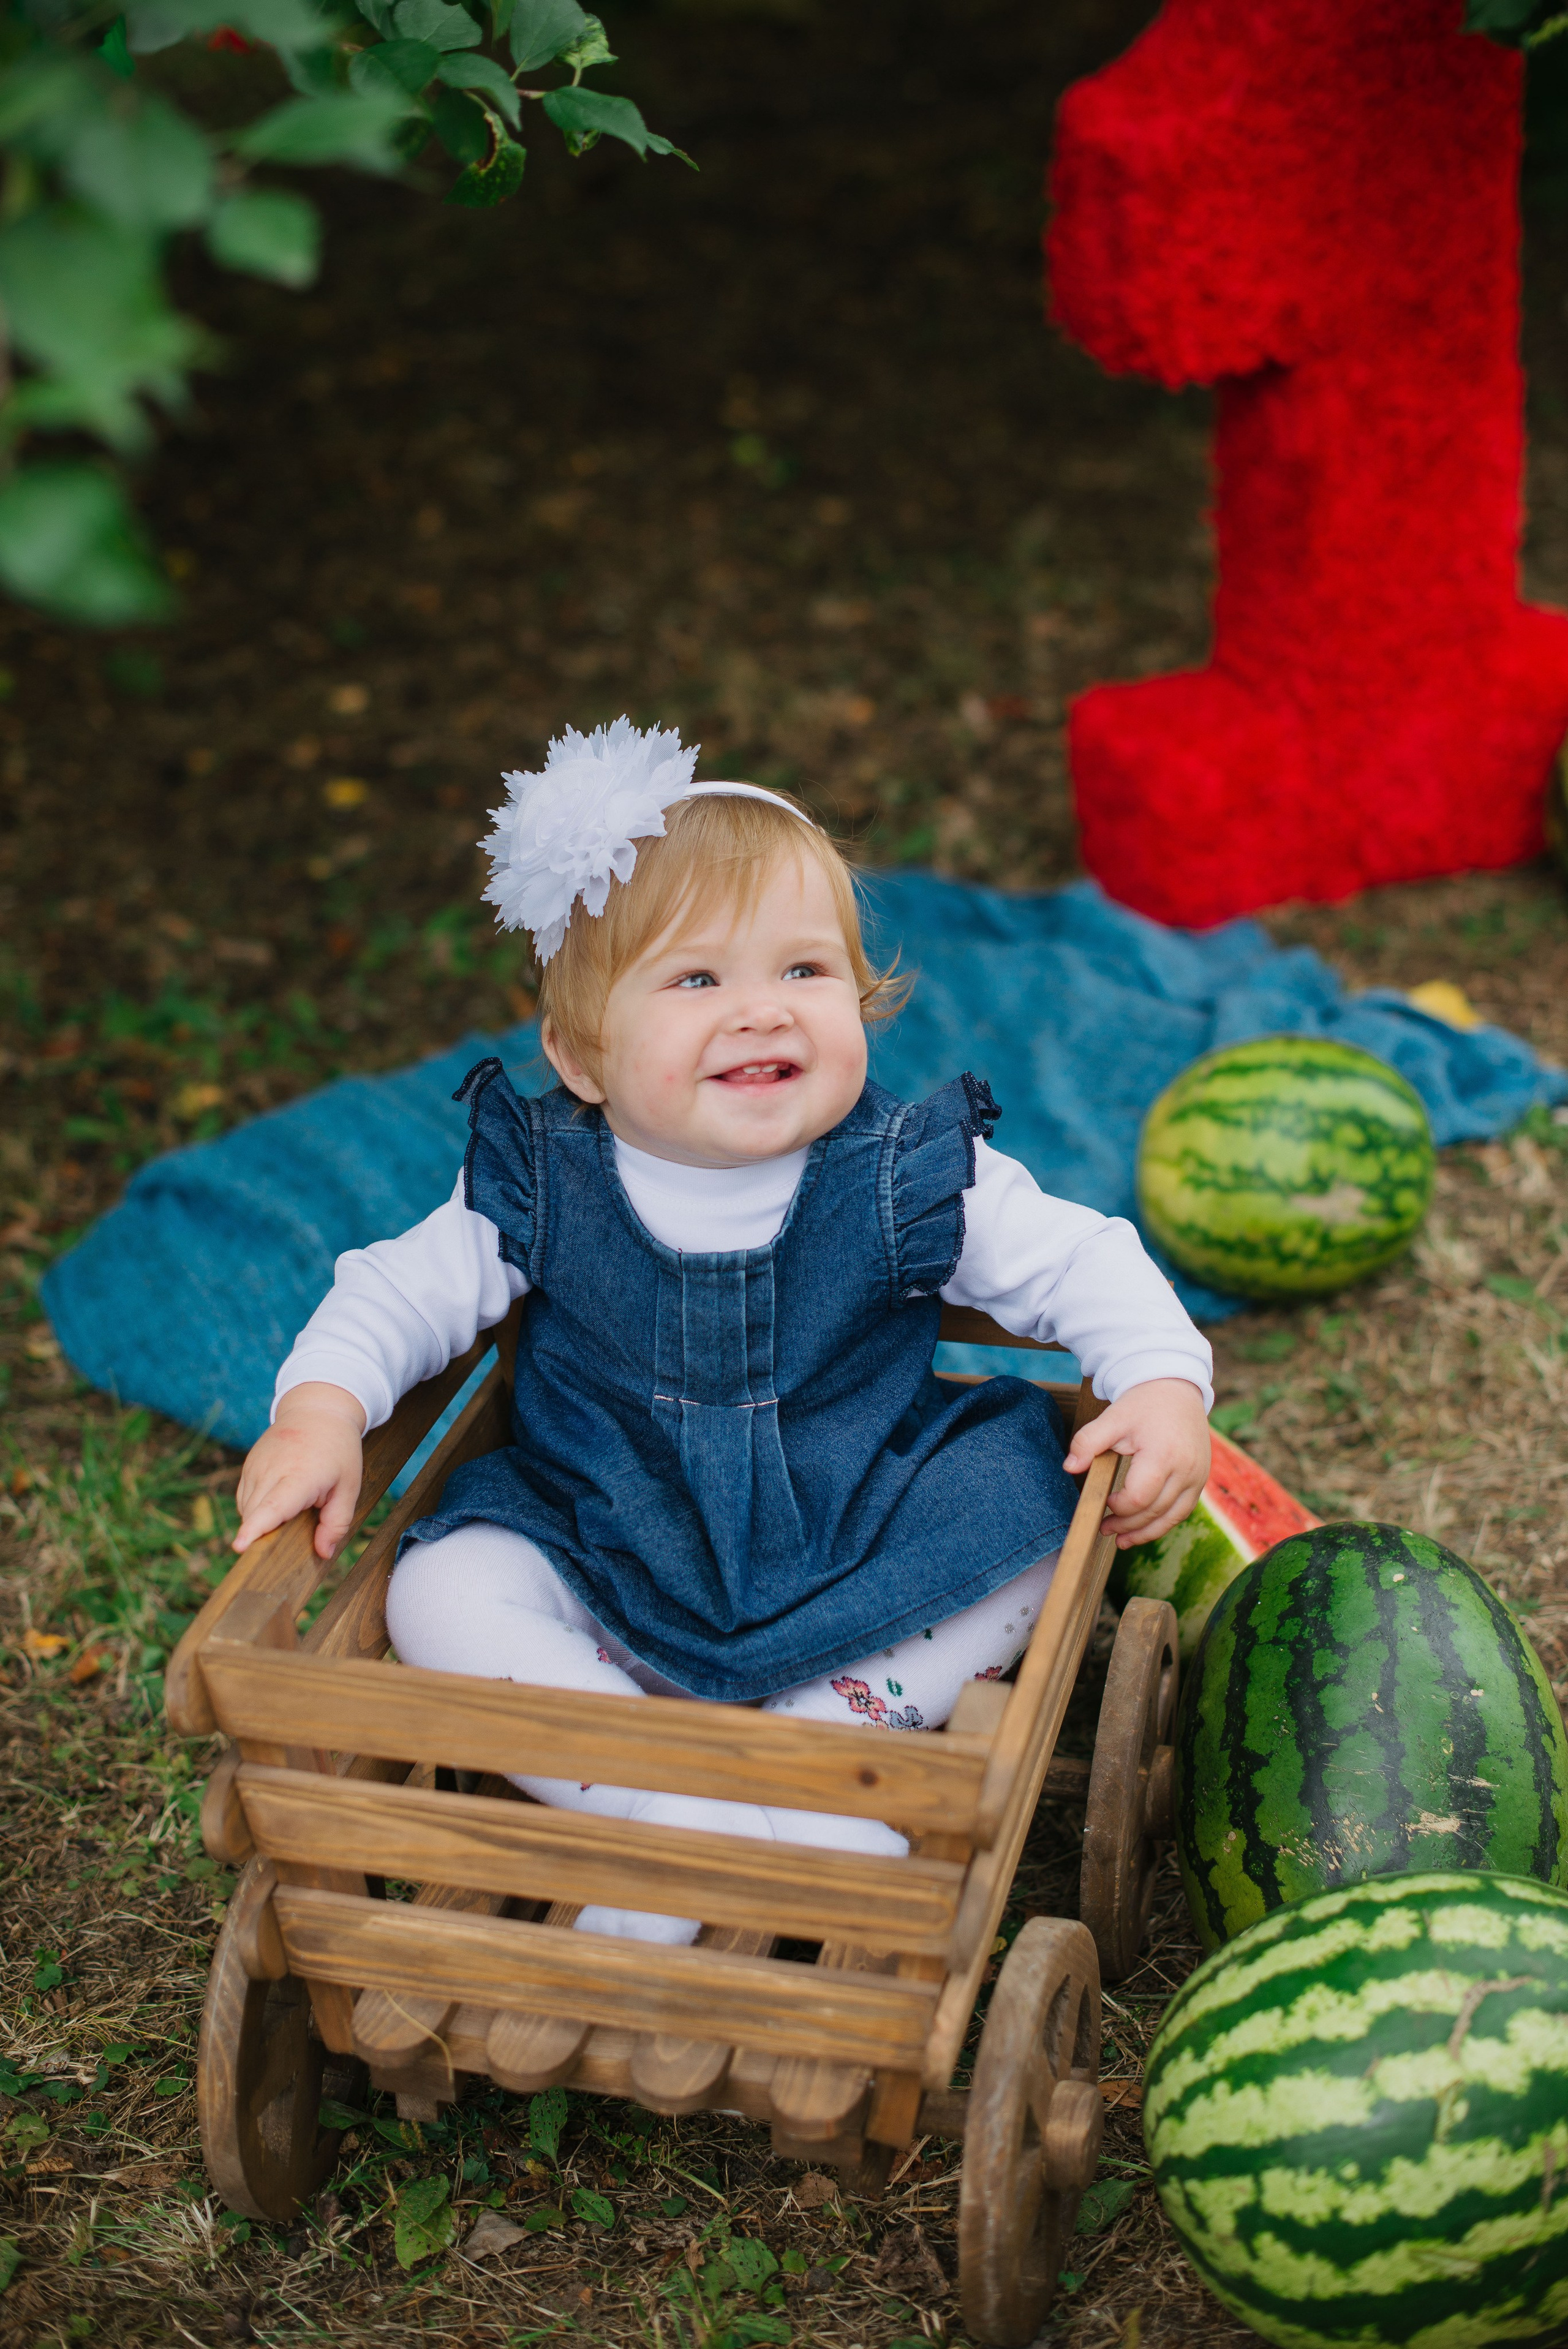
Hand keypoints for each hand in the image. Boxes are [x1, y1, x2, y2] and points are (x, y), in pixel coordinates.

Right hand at [233, 1383, 366, 1560]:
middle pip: (257, 1515)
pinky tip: (280, 1499)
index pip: (273, 1507)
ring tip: (294, 1504)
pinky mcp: (248, 1465)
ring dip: (263, 1520)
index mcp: (300, 1476)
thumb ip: (337, 1523)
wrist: (317, 1410)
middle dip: (266, 1534)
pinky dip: (258, 1508)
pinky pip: (245, 1499)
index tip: (239, 1547)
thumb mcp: (349, 1486)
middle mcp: (272, 1470)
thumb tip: (323, 1553)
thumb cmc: (337, 1450)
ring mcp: (255, 1467)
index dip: (256, 1528)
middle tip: (292, 1532)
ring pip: (248, 1509)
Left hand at [1062, 1377, 1210, 1549]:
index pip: (1140, 1497)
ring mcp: (1198, 1476)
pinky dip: (1163, 1522)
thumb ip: (1088, 1442)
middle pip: (1155, 1512)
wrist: (1176, 1389)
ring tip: (1122, 1540)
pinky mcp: (1201, 1479)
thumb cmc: (1142, 1404)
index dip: (1118, 1507)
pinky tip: (1144, 1527)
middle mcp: (1187, 1469)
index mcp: (1164, 1454)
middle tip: (1104, 1529)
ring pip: (1173, 1517)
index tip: (1104, 1501)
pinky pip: (1183, 1509)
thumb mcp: (1112, 1418)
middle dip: (1128, 1525)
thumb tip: (1069, 1467)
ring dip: (1147, 1532)